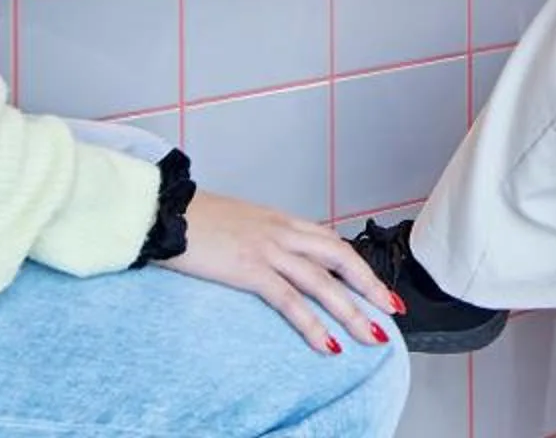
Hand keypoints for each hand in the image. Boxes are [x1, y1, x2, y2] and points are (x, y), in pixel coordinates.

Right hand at [163, 192, 400, 351]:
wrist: (164, 211)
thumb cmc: (196, 220)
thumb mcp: (240, 224)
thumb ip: (263, 239)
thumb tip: (276, 259)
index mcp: (281, 220)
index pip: (331, 242)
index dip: (357, 265)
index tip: (375, 285)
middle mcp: (283, 231)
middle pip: (340, 259)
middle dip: (369, 286)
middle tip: (391, 311)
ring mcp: (269, 250)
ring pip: (323, 284)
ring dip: (352, 311)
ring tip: (372, 336)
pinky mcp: (251, 269)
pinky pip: (291, 302)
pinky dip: (313, 325)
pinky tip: (328, 345)